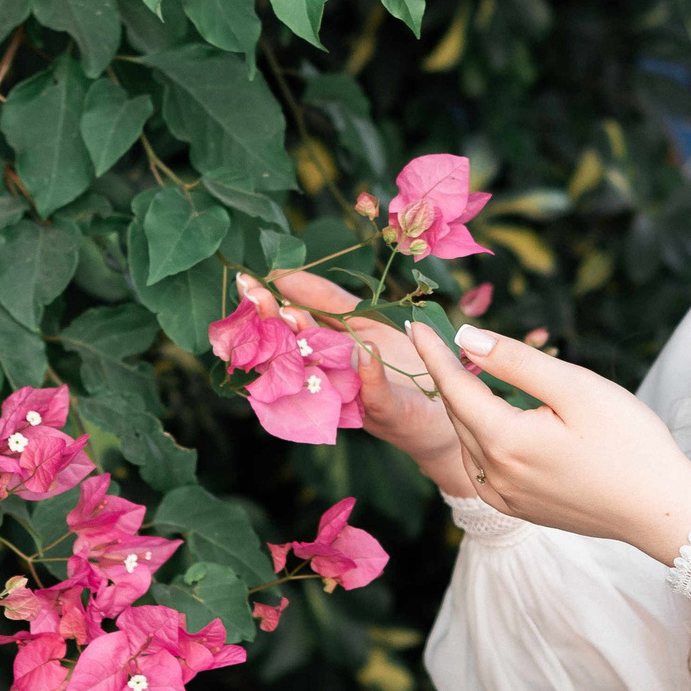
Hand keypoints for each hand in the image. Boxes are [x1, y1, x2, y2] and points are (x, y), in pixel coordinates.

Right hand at [270, 270, 473, 498]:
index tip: (246, 281)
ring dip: (306, 344)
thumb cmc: (405, 365)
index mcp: (323, 356)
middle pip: (293, 352)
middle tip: (255, 295)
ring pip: (323, 374)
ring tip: (290, 313)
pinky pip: (375, 394)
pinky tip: (365, 349)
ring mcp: (357, 398)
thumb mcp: (366, 323)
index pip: (287, 330)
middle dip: (272, 322)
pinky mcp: (389, 412)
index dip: (267, 307)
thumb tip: (284, 275)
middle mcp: (331, 380)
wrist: (443, 414)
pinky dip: (370, 372)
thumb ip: (328, 301)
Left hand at [405, 321, 690, 564]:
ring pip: (469, 442)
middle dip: (448, 376)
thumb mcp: (576, 388)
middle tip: (440, 341)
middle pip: (459, 415)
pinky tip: (495, 425)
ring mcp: (506, 498)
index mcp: (506, 441)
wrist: (661, 511)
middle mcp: (496, 475)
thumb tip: (466, 339)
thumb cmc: (630, 442)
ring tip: (468, 376)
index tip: (417, 324)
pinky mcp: (521, 510)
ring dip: (465, 409)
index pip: (454, 388)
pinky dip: (479, 440)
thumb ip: (516, 362)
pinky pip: (483, 469)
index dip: (434, 353)